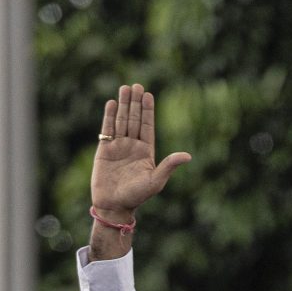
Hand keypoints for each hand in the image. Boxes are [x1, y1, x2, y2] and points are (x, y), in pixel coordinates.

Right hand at [90, 83, 191, 217]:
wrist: (114, 206)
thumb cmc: (137, 196)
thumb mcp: (156, 180)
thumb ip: (169, 165)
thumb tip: (187, 156)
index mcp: (146, 151)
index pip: (147, 126)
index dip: (148, 110)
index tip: (148, 94)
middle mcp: (132, 146)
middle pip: (134, 119)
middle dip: (135, 102)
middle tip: (136, 85)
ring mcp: (117, 147)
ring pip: (121, 121)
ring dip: (123, 105)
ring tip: (124, 88)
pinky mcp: (103, 151)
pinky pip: (106, 130)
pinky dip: (108, 117)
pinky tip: (111, 103)